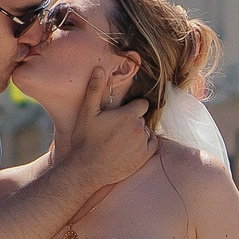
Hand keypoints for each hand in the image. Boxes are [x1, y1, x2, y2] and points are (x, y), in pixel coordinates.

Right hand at [54, 65, 155, 199]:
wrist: (86, 170)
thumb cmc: (85, 141)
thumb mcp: (87, 113)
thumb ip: (95, 90)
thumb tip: (99, 68)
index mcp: (129, 115)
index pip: (142, 104)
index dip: (133, 107)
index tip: (123, 114)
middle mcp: (140, 128)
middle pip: (143, 118)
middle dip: (134, 121)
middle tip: (117, 129)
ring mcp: (143, 144)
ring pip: (148, 132)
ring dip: (139, 133)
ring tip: (121, 140)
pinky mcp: (145, 157)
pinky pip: (152, 145)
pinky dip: (144, 144)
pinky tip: (129, 148)